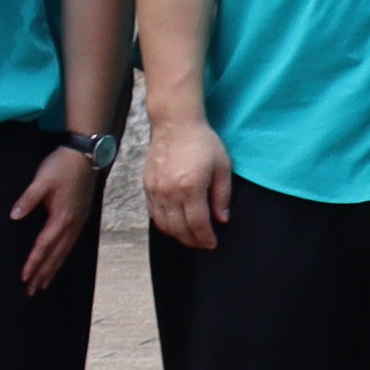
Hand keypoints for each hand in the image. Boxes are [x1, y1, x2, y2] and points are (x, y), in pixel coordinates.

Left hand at [9, 141, 98, 294]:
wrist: (86, 154)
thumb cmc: (62, 165)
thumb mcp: (41, 179)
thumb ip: (28, 199)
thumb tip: (14, 216)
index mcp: (62, 216)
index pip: (44, 246)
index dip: (33, 263)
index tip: (23, 278)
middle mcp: (73, 223)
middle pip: (56, 254)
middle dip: (43, 273)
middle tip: (32, 291)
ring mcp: (79, 220)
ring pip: (65, 251)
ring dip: (53, 269)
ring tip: (44, 284)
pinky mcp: (81, 216)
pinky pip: (71, 243)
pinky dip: (63, 256)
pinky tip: (58, 261)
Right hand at [147, 112, 233, 252]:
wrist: (175, 124)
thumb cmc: (203, 142)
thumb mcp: (222, 166)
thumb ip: (222, 195)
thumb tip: (222, 219)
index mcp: (191, 187)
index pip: (197, 223)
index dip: (205, 238)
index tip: (212, 244)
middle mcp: (170, 192)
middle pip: (179, 228)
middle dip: (193, 241)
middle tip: (203, 244)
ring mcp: (156, 191)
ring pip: (164, 224)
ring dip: (178, 235)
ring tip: (191, 237)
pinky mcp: (147, 187)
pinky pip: (153, 214)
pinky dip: (164, 224)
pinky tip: (175, 224)